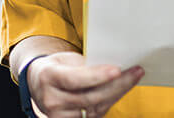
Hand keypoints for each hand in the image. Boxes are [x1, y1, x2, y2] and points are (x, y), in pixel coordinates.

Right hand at [27, 51, 143, 117]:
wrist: (38, 84)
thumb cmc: (56, 68)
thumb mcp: (65, 60)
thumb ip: (85, 65)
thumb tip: (113, 66)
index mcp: (48, 77)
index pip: (75, 79)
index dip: (96, 76)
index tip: (117, 70)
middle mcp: (51, 100)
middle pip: (90, 97)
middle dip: (116, 85)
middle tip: (135, 72)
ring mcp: (59, 115)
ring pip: (96, 108)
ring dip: (117, 94)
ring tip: (132, 79)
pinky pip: (95, 115)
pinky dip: (109, 102)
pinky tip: (120, 91)